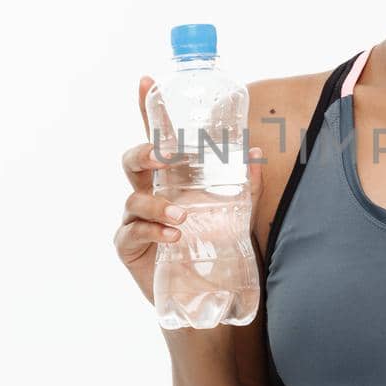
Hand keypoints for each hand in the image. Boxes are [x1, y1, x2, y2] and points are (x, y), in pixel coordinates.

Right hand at [115, 75, 264, 304]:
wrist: (211, 304)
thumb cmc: (219, 254)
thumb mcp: (238, 217)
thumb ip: (246, 188)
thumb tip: (255, 155)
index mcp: (172, 180)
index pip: (158, 139)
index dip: (150, 110)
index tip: (146, 81)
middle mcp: (150, 195)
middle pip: (133, 161)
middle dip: (145, 151)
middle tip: (166, 155)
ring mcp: (136, 222)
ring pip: (132, 197)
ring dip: (157, 202)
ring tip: (182, 216)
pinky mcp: (130, 250)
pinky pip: (131, 232)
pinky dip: (152, 230)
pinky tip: (174, 236)